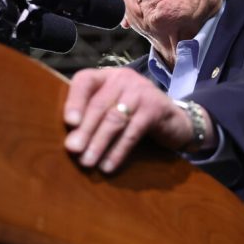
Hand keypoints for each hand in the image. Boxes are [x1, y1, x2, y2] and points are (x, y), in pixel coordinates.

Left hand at [63, 67, 210, 172]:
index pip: (85, 80)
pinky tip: (108, 166)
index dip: (74, 100)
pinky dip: (118, 151)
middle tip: (73, 150)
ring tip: (87, 162)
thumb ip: (91, 117)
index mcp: (107, 76)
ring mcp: (141, 91)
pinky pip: (132, 132)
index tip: (69, 123)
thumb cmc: (133, 116)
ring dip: (99, 143)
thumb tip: (70, 143)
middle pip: (99, 104)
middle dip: (85, 129)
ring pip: (114, 119)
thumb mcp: (112, 108)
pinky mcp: (156, 108)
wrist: (174, 121)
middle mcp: (123, 79)